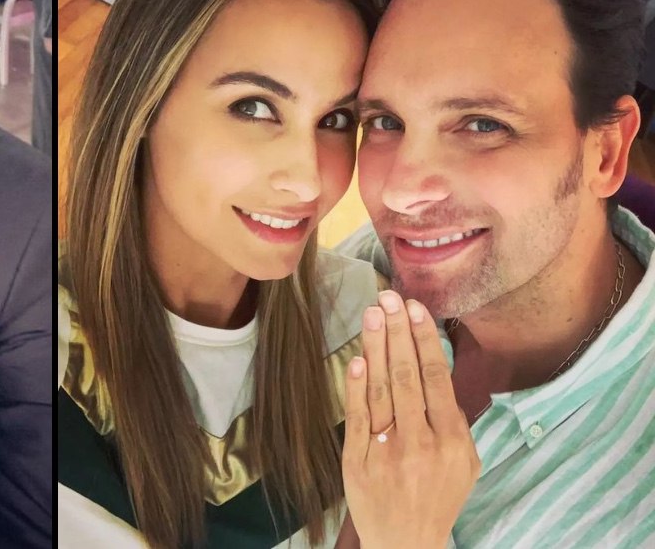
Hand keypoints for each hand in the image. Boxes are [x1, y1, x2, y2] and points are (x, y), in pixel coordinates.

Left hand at [342, 291, 479, 548]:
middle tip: (390, 298)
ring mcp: (388, 452)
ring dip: (377, 348)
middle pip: (408, 378)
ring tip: (373, 314)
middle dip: (399, 334)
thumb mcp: (465, 462)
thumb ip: (454, 419)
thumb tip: (437, 368)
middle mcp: (421, 444)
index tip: (417, 310)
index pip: (437, 380)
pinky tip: (357, 359)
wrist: (406, 542)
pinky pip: (358, 416)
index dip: (426, 342)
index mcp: (453, 441)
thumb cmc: (438, 496)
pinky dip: (357, 386)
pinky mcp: (357, 460)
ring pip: (382, 391)